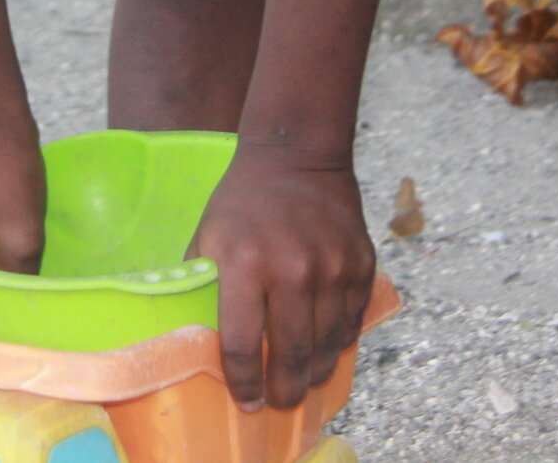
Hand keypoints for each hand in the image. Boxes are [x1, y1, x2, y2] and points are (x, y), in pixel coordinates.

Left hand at [189, 143, 375, 411]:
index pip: (243, 344)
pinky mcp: (360, 264)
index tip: (247, 399)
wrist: (296, 156)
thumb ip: (202, 286)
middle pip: (291, 354)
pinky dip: (338, 341)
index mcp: (245, 263)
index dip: (244, 382)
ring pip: (327, 345)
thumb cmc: (242, 200)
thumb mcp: (207, 237)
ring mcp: (332, 267)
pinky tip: (325, 345)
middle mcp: (292, 269)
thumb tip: (197, 336)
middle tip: (280, 400)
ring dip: (314, 372)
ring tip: (303, 380)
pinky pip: (351, 321)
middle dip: (285, 389)